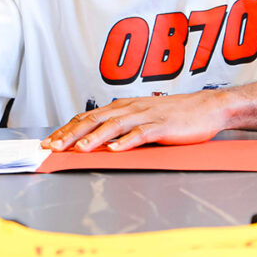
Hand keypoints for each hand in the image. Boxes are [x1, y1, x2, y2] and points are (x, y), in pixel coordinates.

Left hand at [44, 91, 231, 152]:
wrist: (208, 107)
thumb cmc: (175, 116)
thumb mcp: (142, 119)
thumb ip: (122, 128)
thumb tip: (98, 144)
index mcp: (122, 107)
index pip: (87, 117)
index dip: (66, 129)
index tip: (48, 142)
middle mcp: (130, 108)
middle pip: (94, 119)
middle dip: (70, 134)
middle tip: (52, 147)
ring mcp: (146, 115)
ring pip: (114, 125)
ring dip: (94, 137)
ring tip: (78, 149)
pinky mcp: (162, 125)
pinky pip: (141, 133)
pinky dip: (126, 141)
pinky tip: (115, 150)